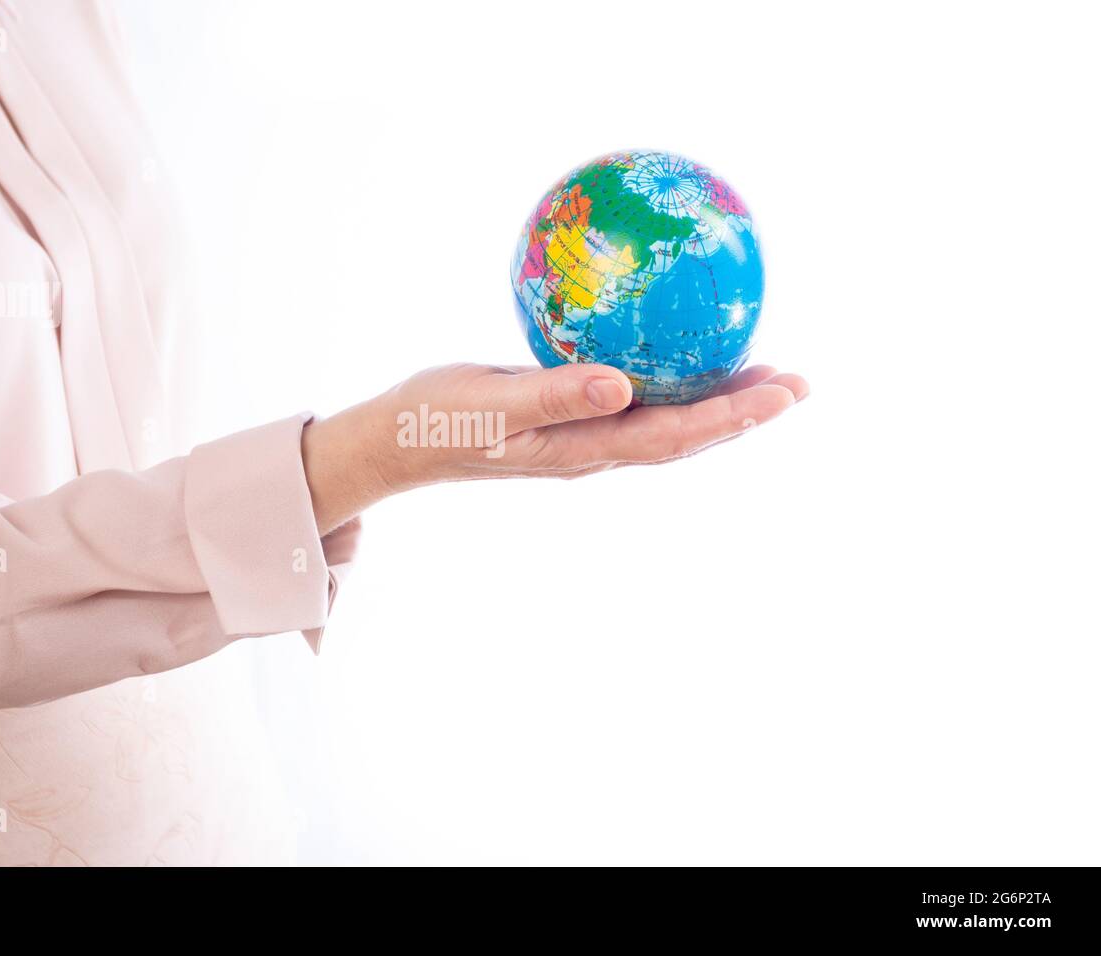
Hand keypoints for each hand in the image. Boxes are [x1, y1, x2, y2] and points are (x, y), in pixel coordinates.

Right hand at [301, 362, 808, 533]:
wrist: (397, 439)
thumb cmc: (438, 419)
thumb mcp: (492, 406)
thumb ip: (555, 396)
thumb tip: (622, 389)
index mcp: (586, 449)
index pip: (676, 437)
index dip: (732, 418)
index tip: (783, 393)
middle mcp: (596, 447)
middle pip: (686, 434)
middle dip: (744, 412)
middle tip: (798, 382)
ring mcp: (584, 435)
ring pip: (667, 420)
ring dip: (717, 400)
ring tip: (763, 374)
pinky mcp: (568, 415)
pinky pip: (635, 399)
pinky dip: (671, 381)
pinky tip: (676, 353)